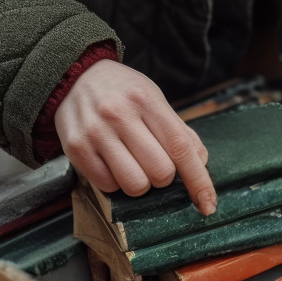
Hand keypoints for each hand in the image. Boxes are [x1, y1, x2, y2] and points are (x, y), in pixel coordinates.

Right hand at [54, 60, 216, 214]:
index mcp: (146, 100)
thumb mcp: (154, 98)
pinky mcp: (76, 148)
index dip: (198, 181)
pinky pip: (108, 186)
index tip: (208, 204)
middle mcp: (120, 115)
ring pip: (134, 185)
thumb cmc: (121, 91)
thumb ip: (179, 132)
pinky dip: (116, 182)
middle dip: (163, 177)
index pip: (181, 148)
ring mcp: (96, 132)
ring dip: (140, 184)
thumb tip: (200, 164)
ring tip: (132, 164)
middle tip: (152, 161)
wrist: (73, 76)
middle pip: (160, 173)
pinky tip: (111, 163)